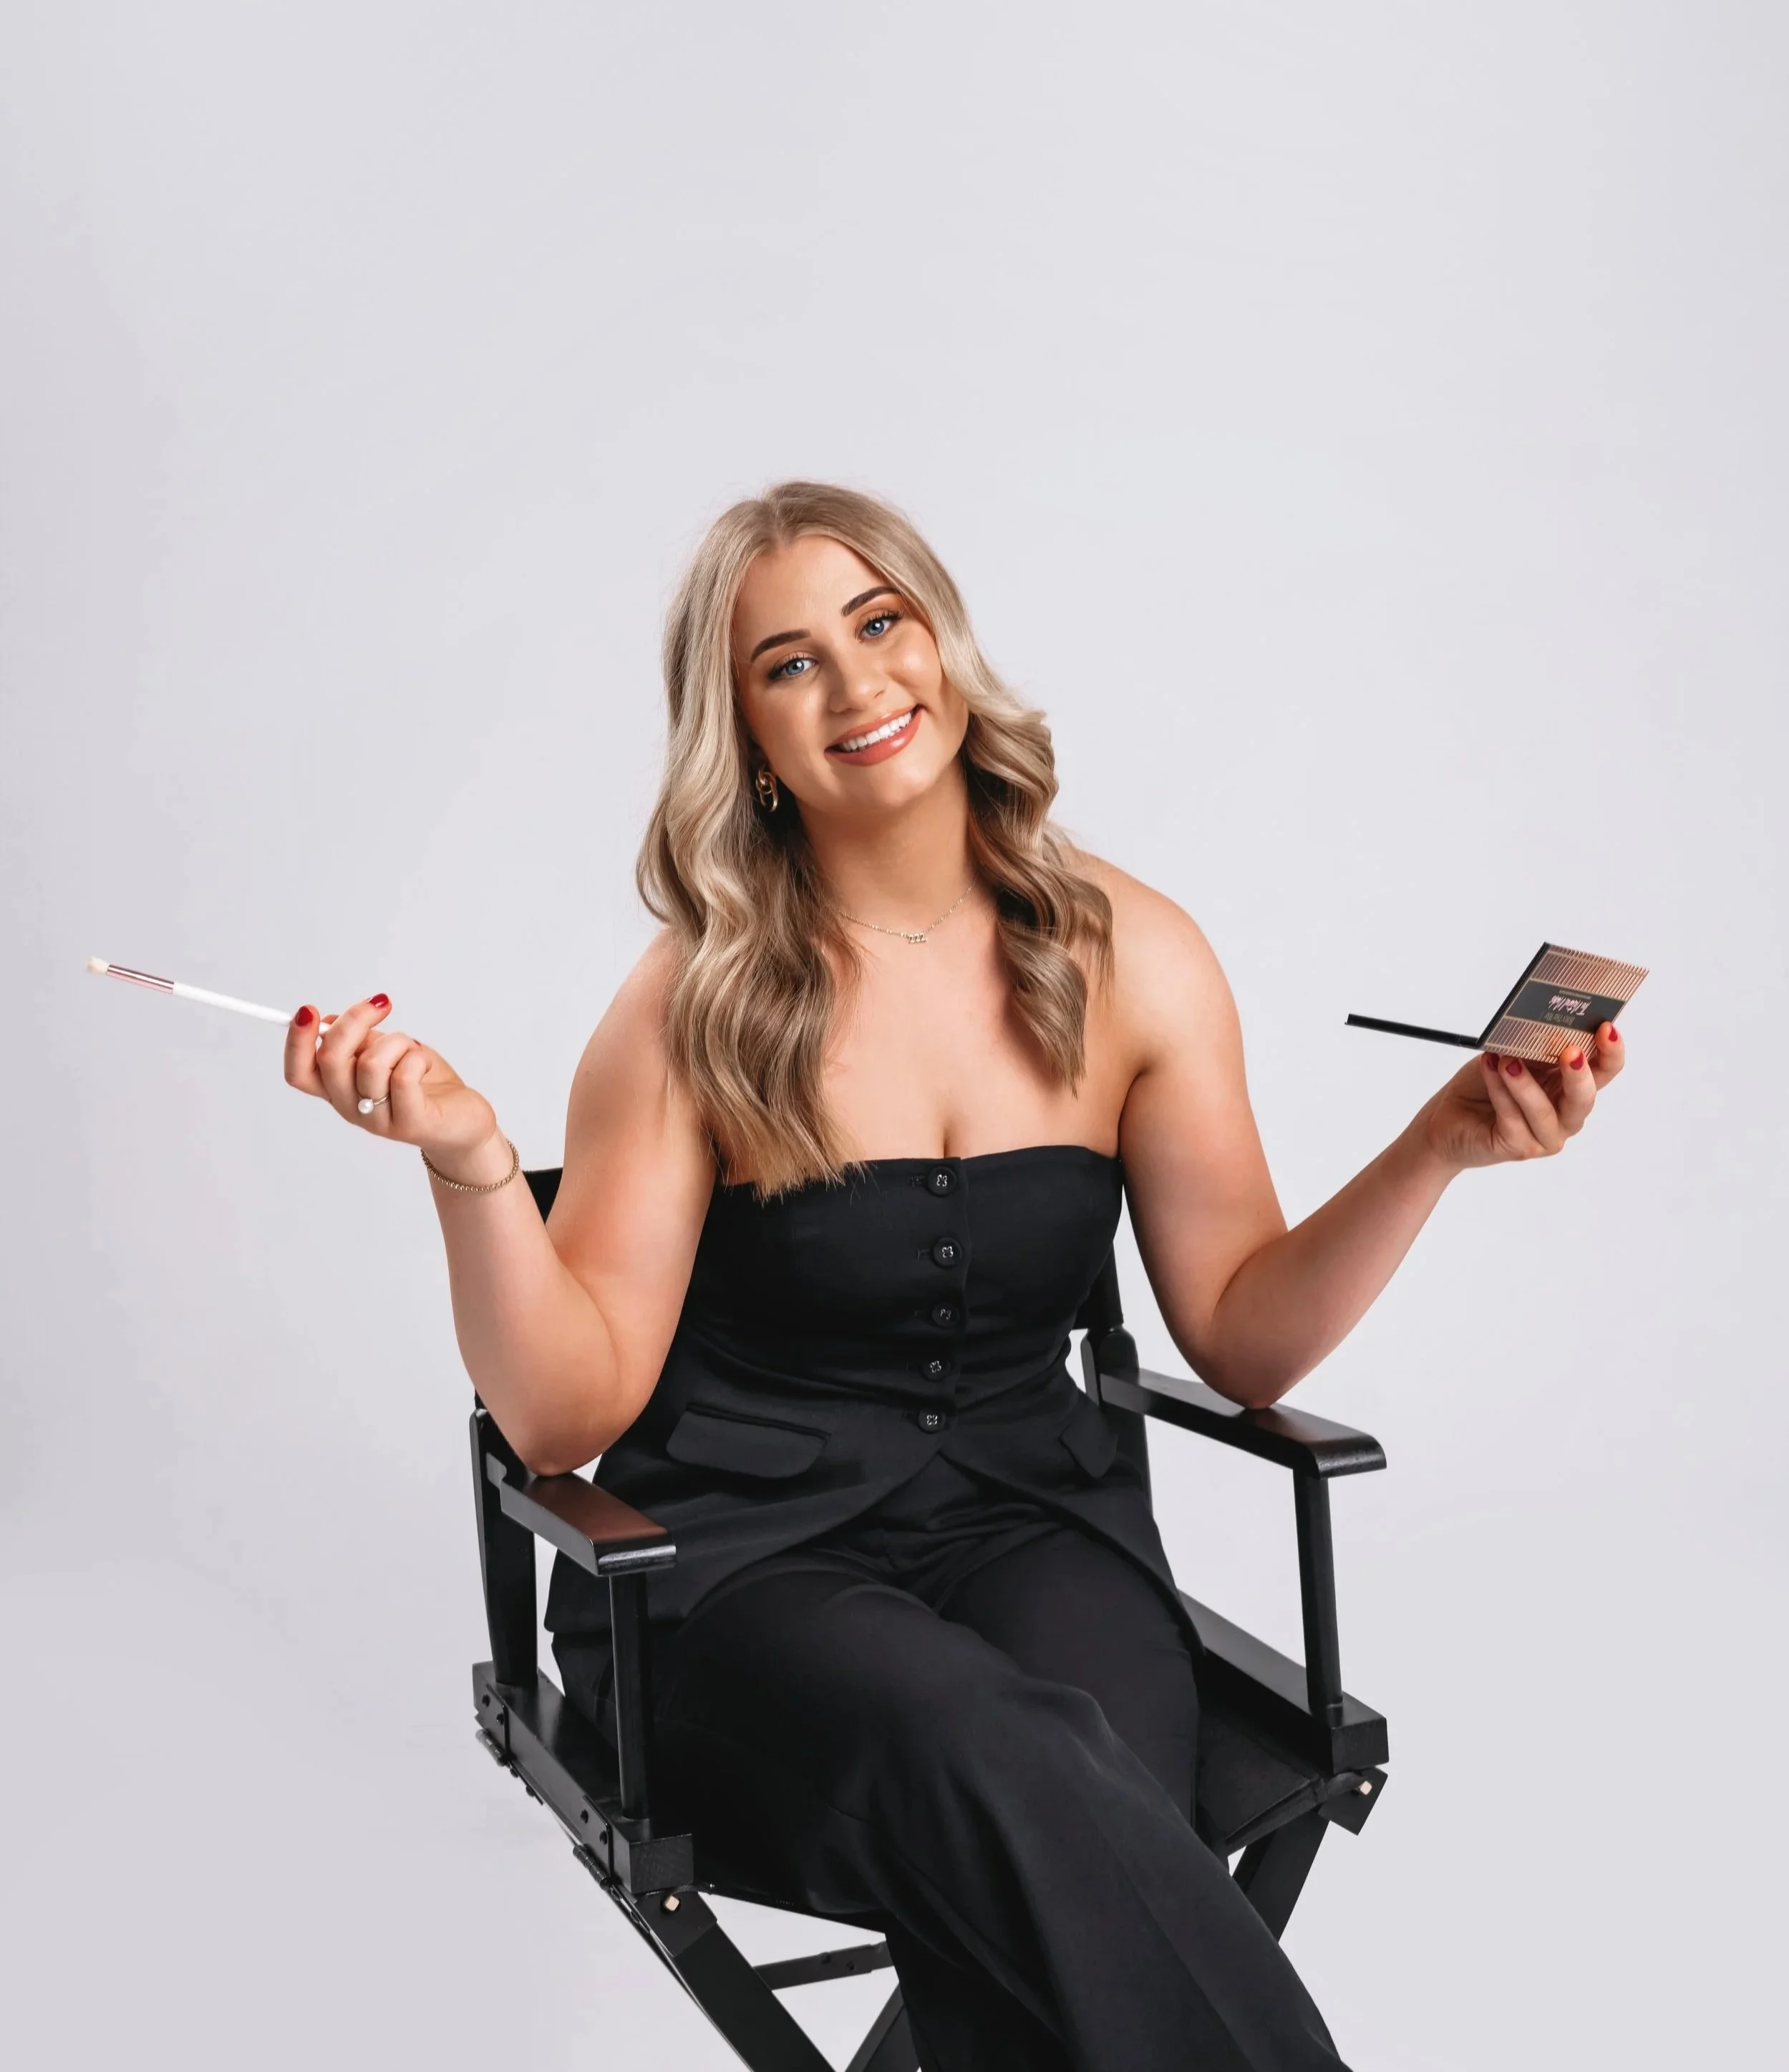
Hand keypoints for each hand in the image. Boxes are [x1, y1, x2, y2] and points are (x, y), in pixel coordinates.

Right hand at [282, 992, 500, 1169]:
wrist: (463, 1120)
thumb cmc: (423, 1083)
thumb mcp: (386, 1052)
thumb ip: (357, 1040)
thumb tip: (326, 1020)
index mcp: (339, 1090)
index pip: (299, 1072)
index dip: (296, 1041)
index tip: (307, 1010)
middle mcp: (351, 1108)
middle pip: (330, 1060)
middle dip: (354, 1021)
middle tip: (380, 1005)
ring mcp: (379, 1120)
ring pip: (371, 1063)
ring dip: (396, 1041)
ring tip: (412, 1048)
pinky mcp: (410, 1123)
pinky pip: (404, 1076)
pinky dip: (416, 1056)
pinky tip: (424, 1063)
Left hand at [1416, 1021, 1626, 1173]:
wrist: (1446, 1118)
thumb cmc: (1483, 1085)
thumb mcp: (1512, 1055)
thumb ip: (1535, 1046)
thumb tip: (1549, 1022)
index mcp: (1571, 1086)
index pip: (1604, 1071)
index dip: (1611, 1052)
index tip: (1607, 1029)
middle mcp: (1565, 1114)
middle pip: (1585, 1098)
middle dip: (1579, 1074)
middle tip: (1570, 1052)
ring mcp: (1545, 1135)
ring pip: (1545, 1112)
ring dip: (1526, 1083)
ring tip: (1507, 1060)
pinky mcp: (1520, 1148)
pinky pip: (1513, 1119)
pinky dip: (1500, 1091)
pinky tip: (1490, 1069)